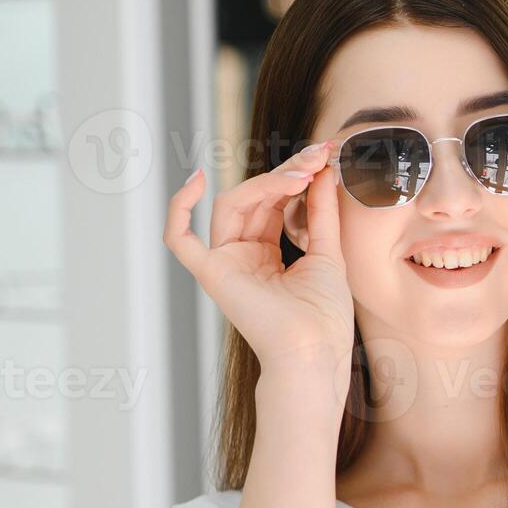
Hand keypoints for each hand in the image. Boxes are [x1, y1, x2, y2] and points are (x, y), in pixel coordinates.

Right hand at [163, 141, 354, 382]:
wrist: (316, 351)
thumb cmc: (325, 317)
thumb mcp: (328, 253)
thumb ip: (321, 212)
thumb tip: (321, 171)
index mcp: (266, 254)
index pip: (272, 203)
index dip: (294, 178)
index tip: (323, 156)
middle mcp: (241, 256)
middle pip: (252, 199)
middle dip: (284, 175)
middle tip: (316, 157)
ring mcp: (225, 264)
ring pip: (230, 206)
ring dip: (265, 183)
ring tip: (301, 173)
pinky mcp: (211, 274)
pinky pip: (179, 239)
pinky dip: (179, 209)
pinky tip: (196, 180)